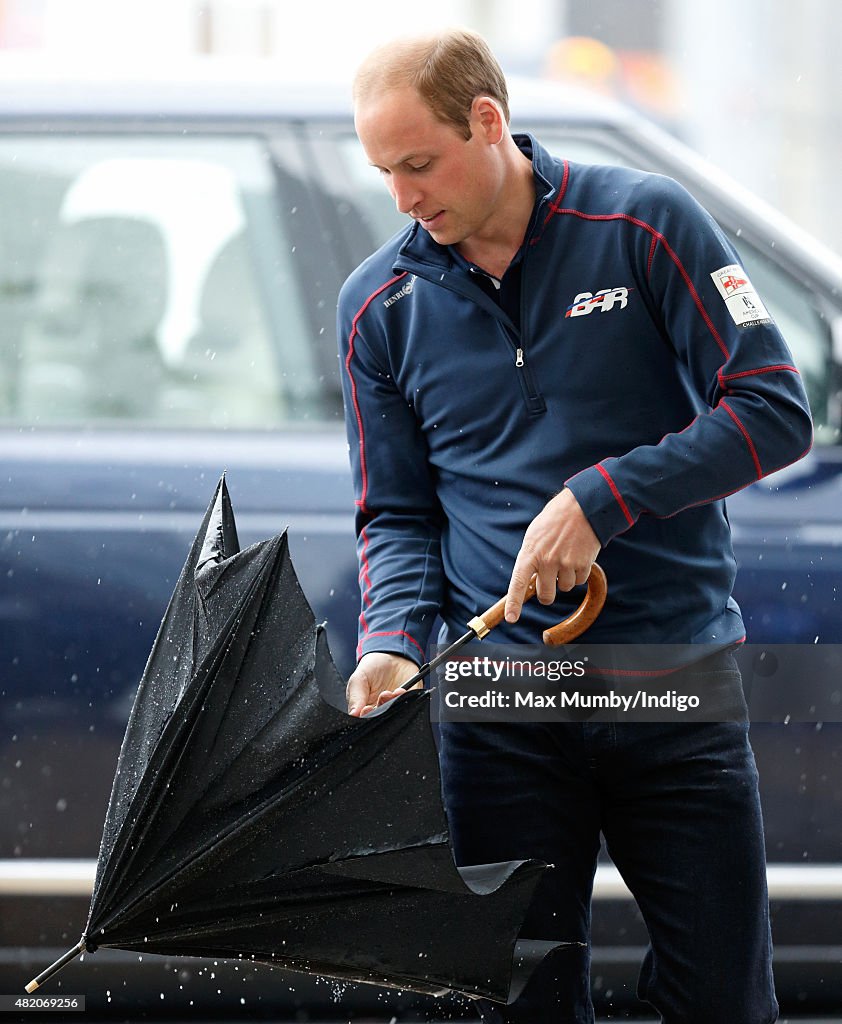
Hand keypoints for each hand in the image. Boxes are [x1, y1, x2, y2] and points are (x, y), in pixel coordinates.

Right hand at [346, 651, 421, 716]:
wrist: (392, 655)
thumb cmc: (372, 668)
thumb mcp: (358, 679)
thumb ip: (355, 697)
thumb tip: (353, 714)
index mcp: (366, 709)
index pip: (365, 720)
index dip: (366, 717)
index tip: (366, 709)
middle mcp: (382, 710)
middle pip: (381, 719)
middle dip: (381, 710)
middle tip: (380, 698)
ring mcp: (396, 706)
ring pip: (396, 714)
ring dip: (393, 704)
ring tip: (389, 692)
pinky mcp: (411, 700)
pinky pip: (412, 706)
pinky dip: (406, 700)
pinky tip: (400, 691)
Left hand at [504, 488, 599, 622]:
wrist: (583, 506)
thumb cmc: (555, 520)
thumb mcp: (535, 535)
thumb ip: (531, 557)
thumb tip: (529, 580)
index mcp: (530, 552)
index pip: (518, 583)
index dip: (514, 603)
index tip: (511, 618)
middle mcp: (547, 561)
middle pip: (546, 595)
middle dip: (548, 593)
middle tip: (550, 581)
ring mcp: (565, 563)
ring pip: (565, 588)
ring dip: (566, 578)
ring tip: (566, 556)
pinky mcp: (583, 564)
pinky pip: (580, 581)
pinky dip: (579, 572)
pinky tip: (578, 555)